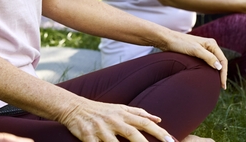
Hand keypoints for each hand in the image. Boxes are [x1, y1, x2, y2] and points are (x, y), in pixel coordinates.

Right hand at [57, 98, 173, 141]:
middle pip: (132, 134)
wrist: (73, 107)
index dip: (159, 132)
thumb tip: (158, 119)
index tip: (172, 141)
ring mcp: (100, 129)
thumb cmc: (99, 109)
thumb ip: (138, 113)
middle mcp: (113, 120)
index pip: (145, 123)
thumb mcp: (119, 108)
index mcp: (122, 114)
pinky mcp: (87, 136)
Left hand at [158, 31, 227, 89]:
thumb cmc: (179, 43)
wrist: (166, 40)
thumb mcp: (194, 50)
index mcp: (211, 44)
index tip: (222, 85)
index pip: (222, 60)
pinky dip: (209, 70)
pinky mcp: (197, 53)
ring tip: (216, 84)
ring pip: (214, 63)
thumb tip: (219, 67)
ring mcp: (203, 49)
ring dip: (216, 72)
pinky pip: (207, 62)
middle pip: (220, 62)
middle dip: (221, 74)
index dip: (224, 73)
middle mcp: (209, 46)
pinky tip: (208, 76)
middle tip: (221, 87)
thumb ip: (208, 57)